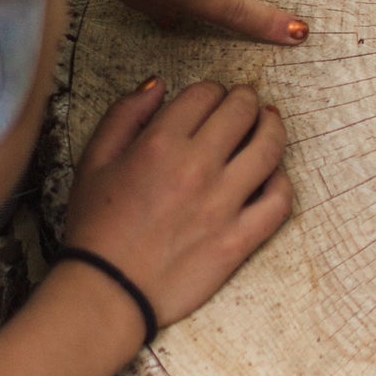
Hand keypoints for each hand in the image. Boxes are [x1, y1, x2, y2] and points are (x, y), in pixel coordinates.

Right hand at [63, 77, 292, 326]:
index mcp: (160, 144)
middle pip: (242, 111)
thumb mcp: (93, 160)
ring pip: (269, 149)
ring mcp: (223, 204)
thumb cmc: (96, 226)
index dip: (212, 90)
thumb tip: (157, 86)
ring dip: (273, 127)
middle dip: (246, 99)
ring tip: (269, 123)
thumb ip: (124, 115)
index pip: (205, 94)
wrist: (107, 289)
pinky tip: (273, 176)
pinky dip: (282, 182)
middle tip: (246, 102)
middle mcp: (197, 167)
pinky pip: (278, 202)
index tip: (212, 98)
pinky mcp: (239, 238)